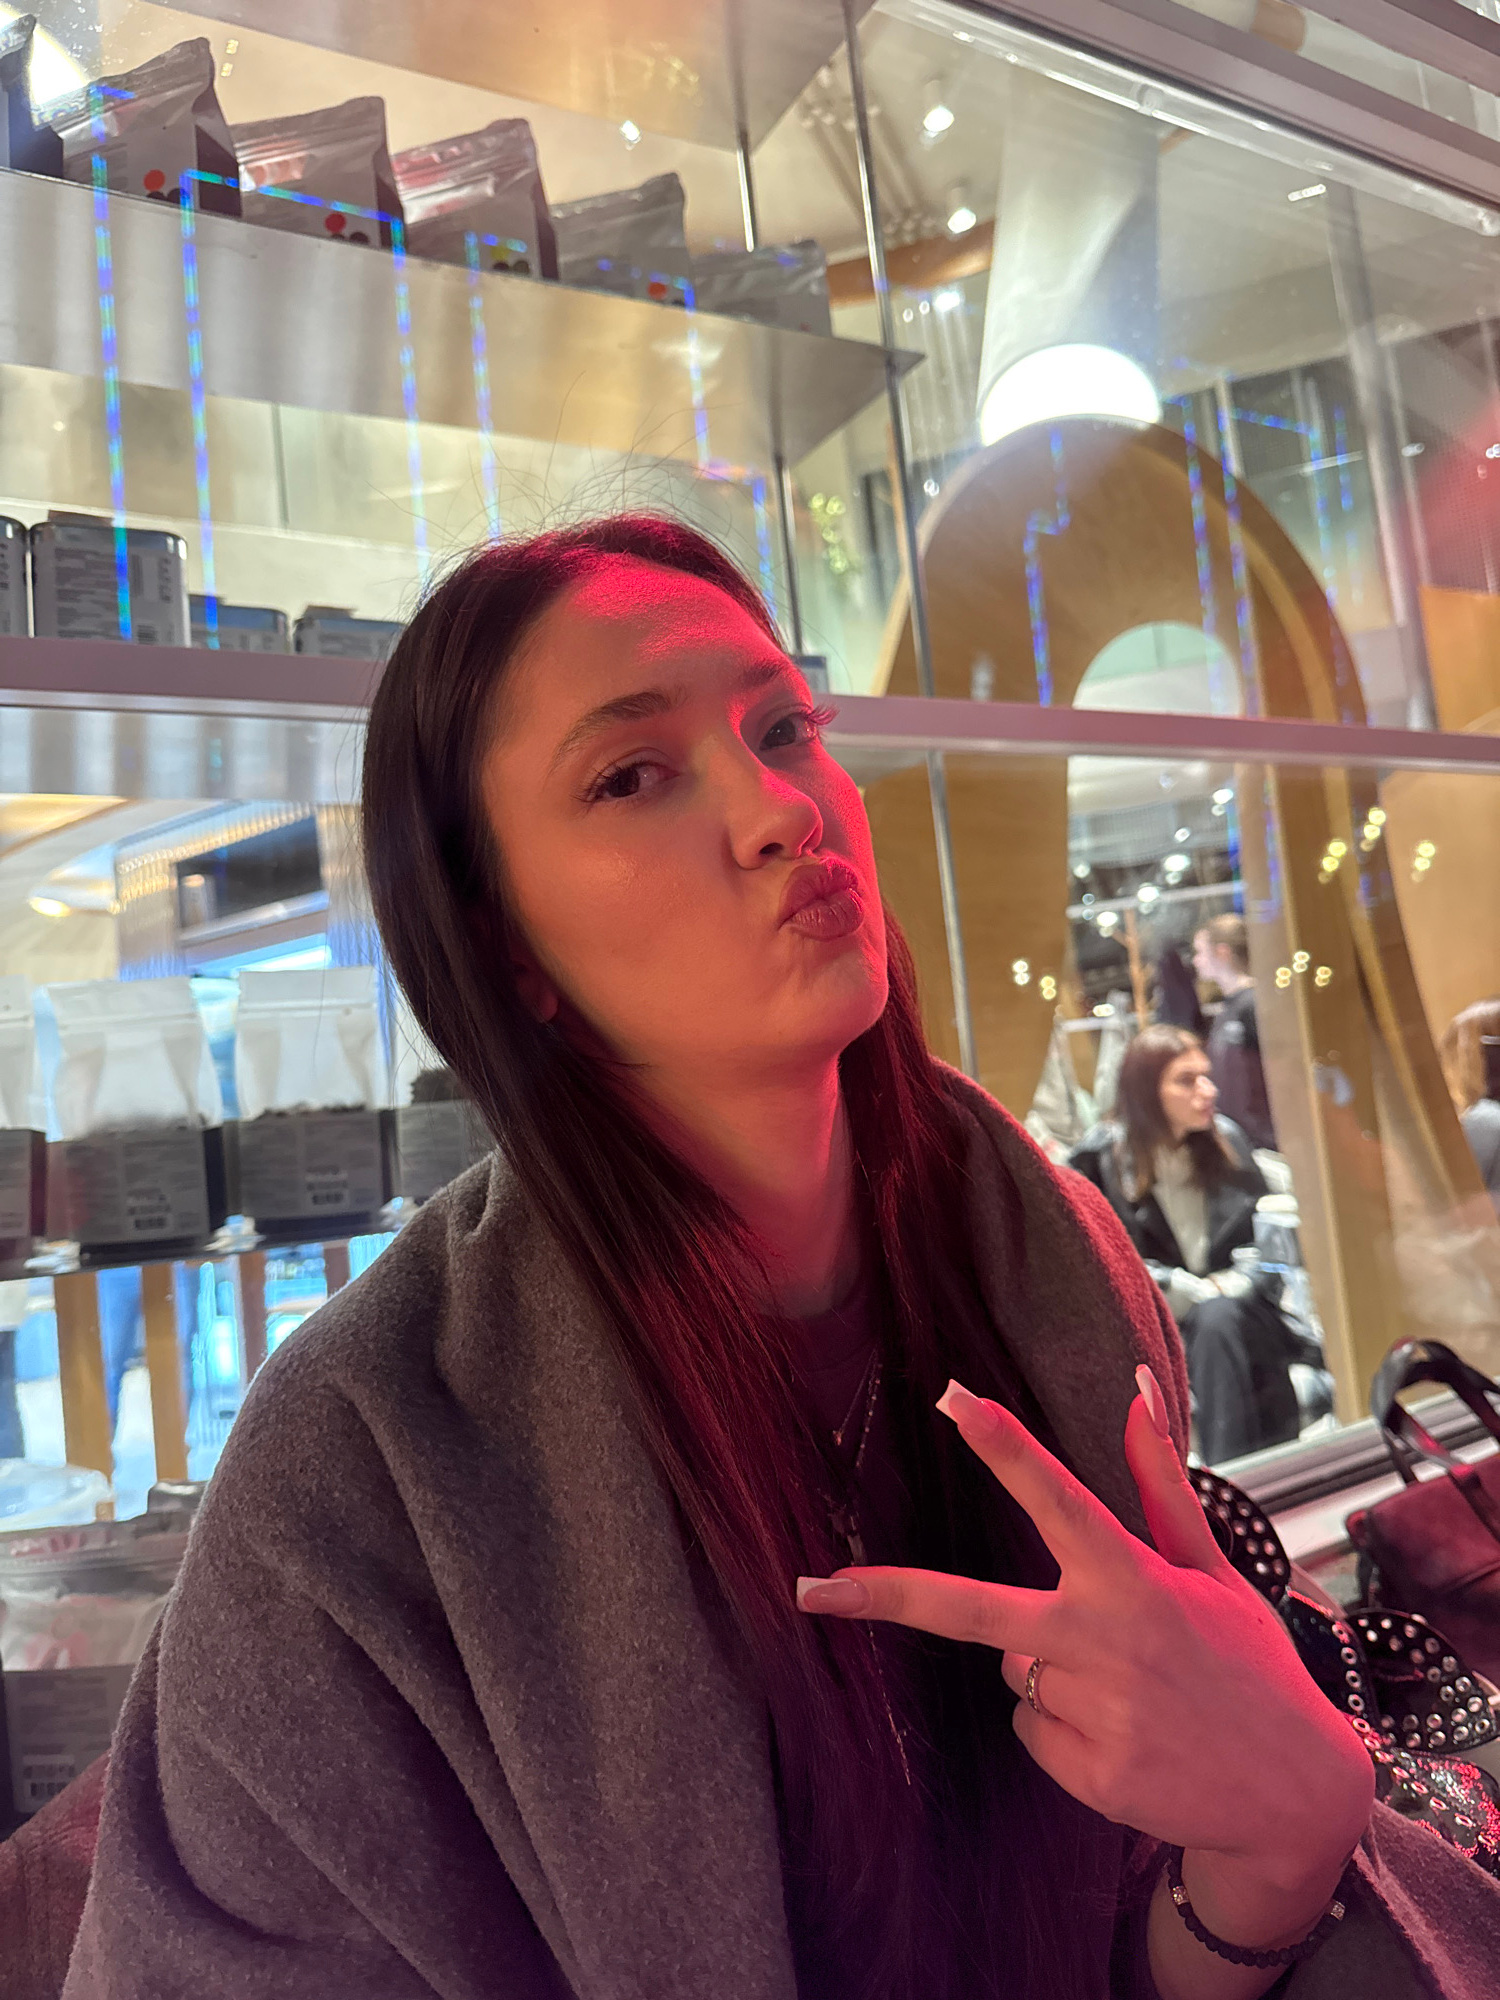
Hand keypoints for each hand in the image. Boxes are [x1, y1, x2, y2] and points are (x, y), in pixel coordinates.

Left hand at [796, 1370, 1373, 1945]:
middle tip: (811, 1588)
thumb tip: (1137, 1391)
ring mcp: (1094, 1714)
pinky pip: (1031, 1729)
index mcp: (1137, 1583)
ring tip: (1129, 1688)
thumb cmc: (1251, 1666)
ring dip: (1048, 1669)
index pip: (1057, 1499)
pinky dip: (1061, 1728)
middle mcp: (1106, 1644)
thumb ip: (1159, 1483)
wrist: (1297, 1798)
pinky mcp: (1089, 1774)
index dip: (1004, 1445)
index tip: (953, 1399)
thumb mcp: (1214, 1571)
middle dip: (885, 1596)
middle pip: (970, 1611)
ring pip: (1011, 1670)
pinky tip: (1125, 1734)